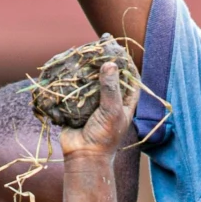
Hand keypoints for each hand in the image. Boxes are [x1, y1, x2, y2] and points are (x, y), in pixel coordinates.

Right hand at [59, 46, 135, 161]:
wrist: (83, 156)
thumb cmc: (104, 137)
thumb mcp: (111, 111)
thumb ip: (110, 88)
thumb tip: (109, 63)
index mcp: (125, 101)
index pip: (131, 76)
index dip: (126, 61)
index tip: (118, 47)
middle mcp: (111, 99)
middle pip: (110, 74)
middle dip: (104, 61)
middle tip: (98, 45)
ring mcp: (94, 102)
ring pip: (92, 80)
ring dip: (87, 68)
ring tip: (82, 53)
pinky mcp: (78, 106)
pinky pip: (77, 89)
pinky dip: (73, 80)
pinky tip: (69, 68)